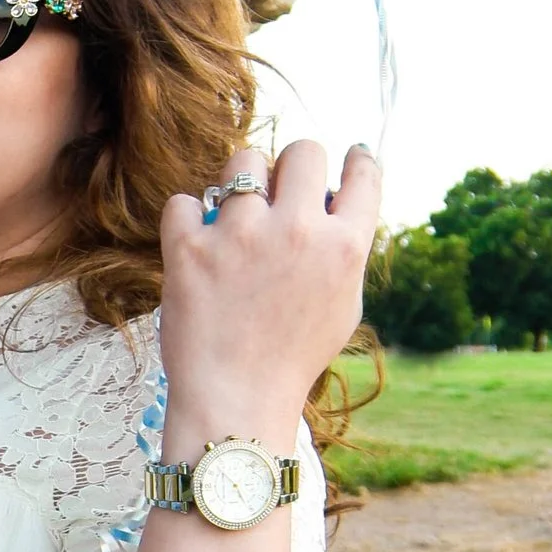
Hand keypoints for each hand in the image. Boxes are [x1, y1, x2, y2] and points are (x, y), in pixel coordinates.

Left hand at [158, 138, 380, 442]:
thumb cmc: (290, 359)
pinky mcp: (190, 247)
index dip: (357, 161)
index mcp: (344, 247)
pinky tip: (196, 246)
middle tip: (279, 193)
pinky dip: (188, 220)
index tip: (350, 158)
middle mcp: (298, 231)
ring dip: (238, 184)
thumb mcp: (341, 307)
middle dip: (291, 167)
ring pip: (242, 161)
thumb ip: (342, 252)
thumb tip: (334, 203)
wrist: (236, 401)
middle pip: (303, 151)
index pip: (364, 175)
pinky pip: (186, 201)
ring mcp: (242, 236)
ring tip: (233, 217)